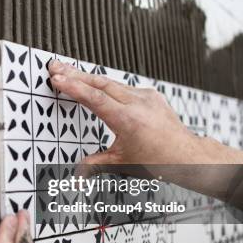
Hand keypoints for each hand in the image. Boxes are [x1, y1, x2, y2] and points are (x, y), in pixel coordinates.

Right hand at [48, 59, 212, 163]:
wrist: (187, 155)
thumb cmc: (160, 160)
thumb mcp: (123, 163)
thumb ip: (95, 165)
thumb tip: (76, 176)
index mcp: (129, 120)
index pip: (95, 98)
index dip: (74, 87)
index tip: (58, 78)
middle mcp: (138, 104)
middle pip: (100, 83)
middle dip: (74, 74)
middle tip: (55, 66)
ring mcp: (146, 96)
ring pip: (110, 82)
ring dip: (87, 77)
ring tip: (68, 71)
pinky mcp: (150, 95)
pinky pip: (123, 86)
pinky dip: (105, 83)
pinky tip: (93, 81)